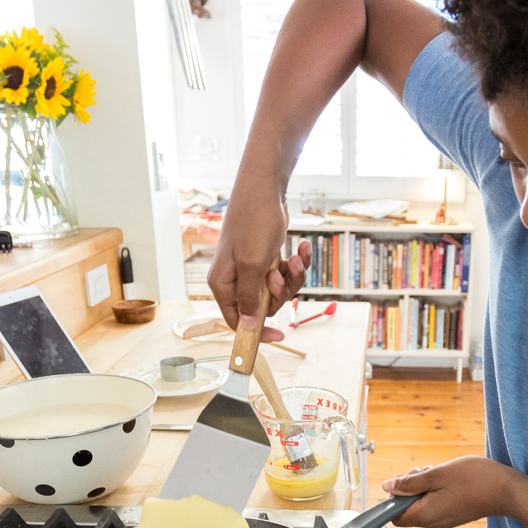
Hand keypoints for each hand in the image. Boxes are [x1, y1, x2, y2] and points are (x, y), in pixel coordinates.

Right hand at [207, 190, 310, 339]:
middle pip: (263, 306)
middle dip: (281, 293)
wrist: (265, 190)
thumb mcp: (252, 265)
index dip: (258, 331)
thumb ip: (249, 298)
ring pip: (278, 291)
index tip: (280, 337)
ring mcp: (251, 268)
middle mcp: (235, 279)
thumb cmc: (253, 222)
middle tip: (281, 274)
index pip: (237, 321)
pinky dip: (297, 263)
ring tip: (296, 257)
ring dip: (293, 277)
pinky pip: (286, 273)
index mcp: (223, 284)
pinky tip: (303, 247)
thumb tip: (248, 327)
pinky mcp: (266, 259)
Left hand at [382, 456, 518, 527]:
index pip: (394, 515)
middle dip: (410, 488)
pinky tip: (448, 479)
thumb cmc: (476, 480)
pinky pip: (435, 504)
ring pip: (422, 504)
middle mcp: (432, 523)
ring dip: (424, 487)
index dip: (393, 497)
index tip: (403, 480)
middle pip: (408, 508)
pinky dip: (435, 491)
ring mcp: (444, 521)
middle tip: (424, 472)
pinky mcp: (453, 516)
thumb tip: (387, 487)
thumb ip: (410, 483)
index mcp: (425, 515)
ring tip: (439, 473)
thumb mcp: (437, 475)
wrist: (507, 490)